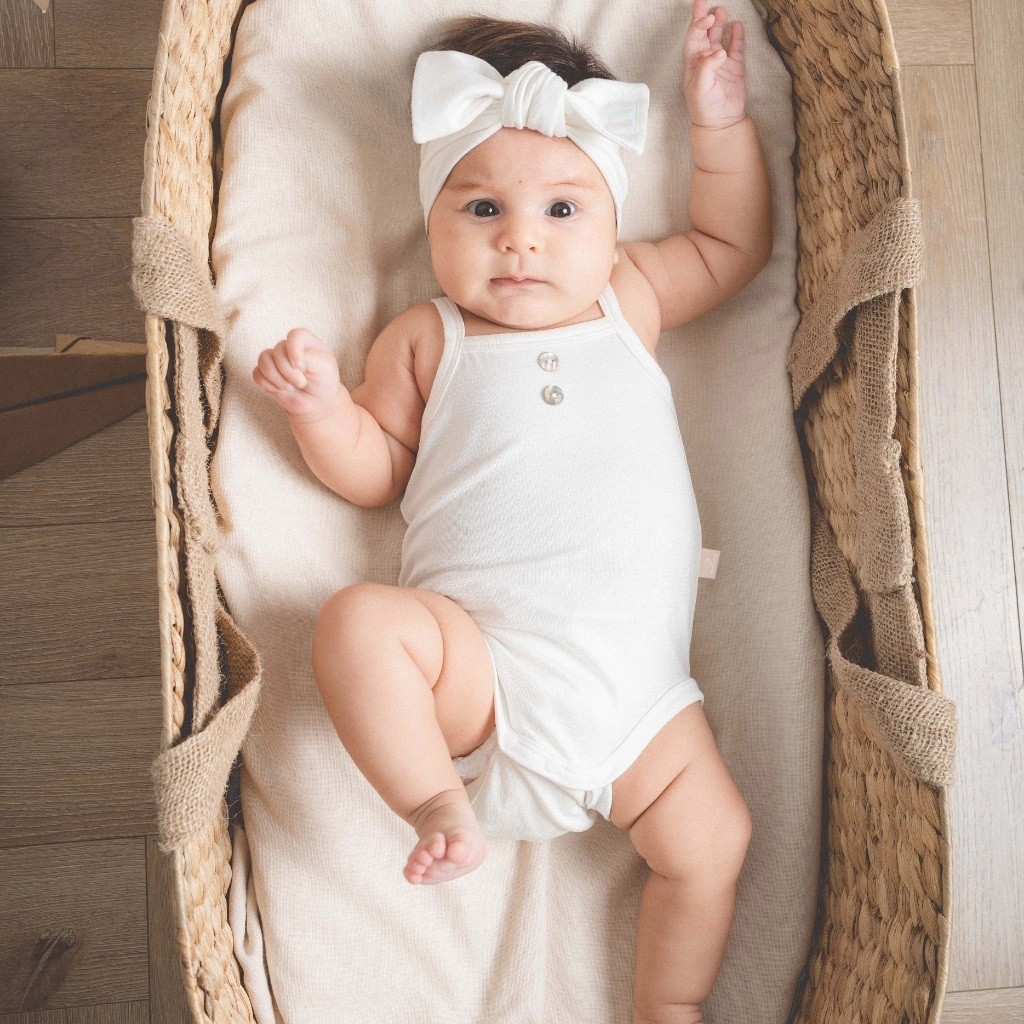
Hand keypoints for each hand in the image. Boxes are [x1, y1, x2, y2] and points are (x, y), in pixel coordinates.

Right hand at [253, 328, 344, 422]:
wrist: (317, 403)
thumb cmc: (323, 381)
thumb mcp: (324, 367)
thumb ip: (307, 357)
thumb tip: (288, 360)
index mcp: (304, 341)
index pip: (295, 335)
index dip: (294, 350)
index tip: (301, 367)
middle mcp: (288, 347)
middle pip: (278, 351)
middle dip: (288, 371)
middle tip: (301, 384)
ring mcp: (275, 360)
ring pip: (263, 360)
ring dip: (275, 377)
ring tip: (289, 388)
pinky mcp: (266, 374)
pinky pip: (257, 374)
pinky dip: (266, 384)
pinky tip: (278, 390)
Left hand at [683, 0, 746, 129]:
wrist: (721, 123)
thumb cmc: (704, 108)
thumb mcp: (699, 88)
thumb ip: (707, 68)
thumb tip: (719, 51)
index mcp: (693, 64)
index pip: (693, 39)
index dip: (698, 26)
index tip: (705, 18)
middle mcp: (706, 60)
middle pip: (704, 34)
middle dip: (703, 17)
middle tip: (703, 1)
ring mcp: (721, 62)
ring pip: (719, 38)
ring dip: (720, 24)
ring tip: (721, 11)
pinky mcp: (735, 67)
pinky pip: (736, 47)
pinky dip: (737, 37)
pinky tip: (737, 26)